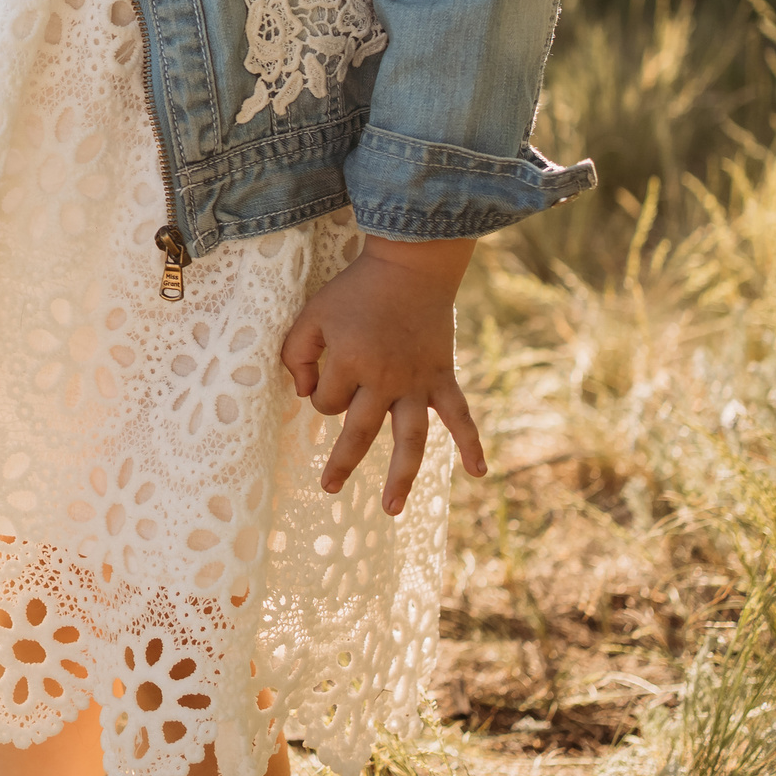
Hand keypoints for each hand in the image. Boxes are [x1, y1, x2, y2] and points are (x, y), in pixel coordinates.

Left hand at [278, 235, 485, 514]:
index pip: (325, 401)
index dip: (319, 391)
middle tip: (328, 488)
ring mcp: (417, 382)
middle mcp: (383, 379)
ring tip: (391, 508)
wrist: (409, 267)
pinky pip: (460, 416)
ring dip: (401, 476)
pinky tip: (479, 473)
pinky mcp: (442, 377)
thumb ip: (296, 353)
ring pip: (409, 439)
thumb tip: (305, 393)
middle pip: (358, 432)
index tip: (321, 374)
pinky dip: (472, 444)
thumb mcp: (312, 314)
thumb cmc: (354, 291)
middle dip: (341, 462)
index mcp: (349, 362)